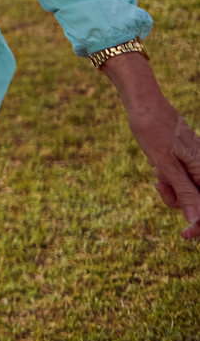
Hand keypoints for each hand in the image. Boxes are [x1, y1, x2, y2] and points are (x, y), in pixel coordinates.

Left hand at [124, 101, 199, 240]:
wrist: (144, 105)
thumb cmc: (154, 131)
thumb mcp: (166, 165)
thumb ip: (184, 193)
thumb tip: (196, 220)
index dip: (199, 225)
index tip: (184, 235)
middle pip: (196, 201)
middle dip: (176, 199)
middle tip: (158, 185)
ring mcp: (196, 165)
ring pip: (185, 191)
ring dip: (168, 186)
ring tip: (155, 167)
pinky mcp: (187, 161)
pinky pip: (179, 178)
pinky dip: (166, 176)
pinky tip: (155, 162)